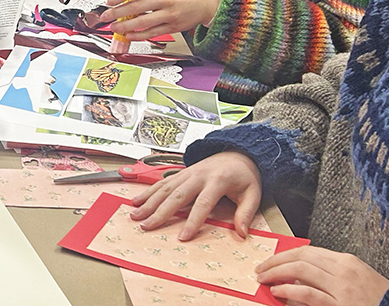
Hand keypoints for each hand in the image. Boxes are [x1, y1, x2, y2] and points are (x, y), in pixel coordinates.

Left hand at [102, 0, 224, 37]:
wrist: (209, 0)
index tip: (109, 1)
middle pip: (135, 7)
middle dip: (117, 13)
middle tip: (105, 16)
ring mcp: (170, 14)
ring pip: (142, 22)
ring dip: (125, 26)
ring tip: (115, 27)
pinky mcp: (173, 26)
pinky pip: (152, 33)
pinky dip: (139, 35)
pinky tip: (130, 35)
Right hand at [130, 151, 261, 239]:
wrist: (237, 153)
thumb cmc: (244, 176)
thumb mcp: (252, 193)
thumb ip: (246, 213)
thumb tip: (241, 233)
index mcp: (217, 180)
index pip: (203, 203)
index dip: (193, 221)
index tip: (183, 236)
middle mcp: (198, 175)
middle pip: (177, 195)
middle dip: (160, 212)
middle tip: (147, 226)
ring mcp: (187, 173)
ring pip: (165, 188)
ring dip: (148, 202)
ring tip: (135, 215)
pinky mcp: (181, 173)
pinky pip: (162, 183)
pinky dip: (148, 192)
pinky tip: (136, 201)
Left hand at [256, 246, 388, 305]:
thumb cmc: (376, 299)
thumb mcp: (355, 280)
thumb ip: (330, 275)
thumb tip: (298, 278)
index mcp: (346, 261)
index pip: (308, 252)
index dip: (285, 255)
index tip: (271, 262)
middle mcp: (343, 270)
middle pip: (301, 258)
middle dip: (276, 262)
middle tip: (261, 269)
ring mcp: (342, 288)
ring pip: (301, 272)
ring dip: (277, 274)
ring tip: (264, 279)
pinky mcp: (340, 305)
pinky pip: (309, 294)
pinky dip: (290, 291)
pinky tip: (278, 291)